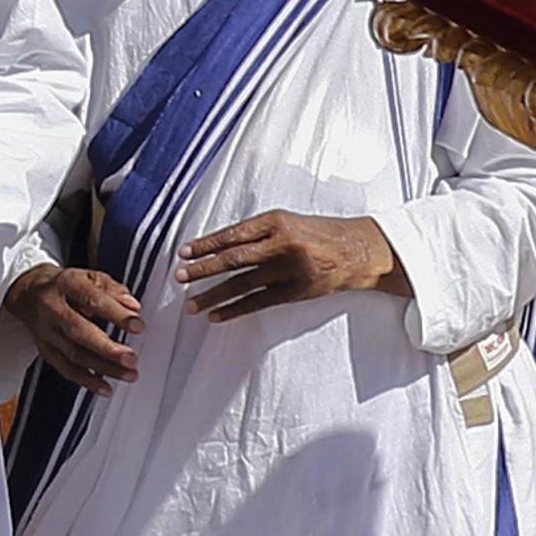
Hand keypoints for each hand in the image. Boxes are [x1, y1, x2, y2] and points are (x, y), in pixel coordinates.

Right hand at [4, 264, 142, 396]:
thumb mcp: (90, 276)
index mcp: (67, 284)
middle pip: (79, 331)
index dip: (116, 313)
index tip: (138, 325)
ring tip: (128, 374)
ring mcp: (47, 332)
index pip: (93, 299)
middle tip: (131, 358)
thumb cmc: (68, 286)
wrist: (31, 294)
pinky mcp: (46, 350)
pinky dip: (87, 381)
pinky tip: (106, 387)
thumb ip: (113, 290)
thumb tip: (132, 307)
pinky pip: (66, 369)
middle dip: (107, 348)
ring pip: (74, 354)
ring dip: (103, 368)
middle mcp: (53, 309)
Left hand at [176, 210, 409, 322]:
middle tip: (179, 276)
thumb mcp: (287, 222)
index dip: (206, 244)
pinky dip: (235, 309)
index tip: (184, 252)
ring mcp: (289, 269)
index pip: (232, 234)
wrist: (356, 250)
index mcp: (275, 221)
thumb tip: (218, 246)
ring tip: (191, 303)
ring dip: (213, 294)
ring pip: (242, 284)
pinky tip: (216, 315)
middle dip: (203, 269)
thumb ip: (257, 232)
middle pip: (233, 259)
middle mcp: (281, 243)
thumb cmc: (317, 233)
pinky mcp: (295, 291)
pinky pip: (258, 303)